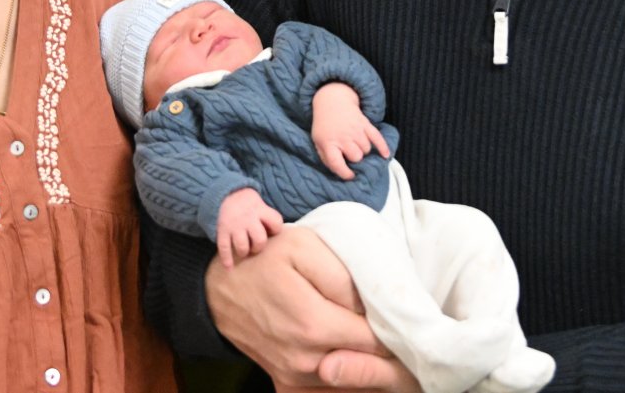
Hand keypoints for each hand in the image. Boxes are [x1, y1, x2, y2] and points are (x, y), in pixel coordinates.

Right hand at [206, 226, 417, 390]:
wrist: (218, 288)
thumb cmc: (264, 259)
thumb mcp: (304, 247)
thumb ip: (343, 276)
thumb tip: (370, 305)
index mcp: (313, 325)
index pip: (375, 340)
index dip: (394, 329)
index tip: (405, 318)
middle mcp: (305, 360)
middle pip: (367, 366)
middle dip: (387, 350)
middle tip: (400, 333)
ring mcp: (293, 377)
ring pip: (350, 381)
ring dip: (368, 365)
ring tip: (377, 342)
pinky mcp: (285, 384)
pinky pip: (327, 392)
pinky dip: (345, 378)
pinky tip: (351, 357)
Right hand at [216, 188, 283, 267]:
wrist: (226, 194)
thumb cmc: (249, 205)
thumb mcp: (261, 206)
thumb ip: (269, 219)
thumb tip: (278, 237)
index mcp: (261, 210)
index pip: (276, 223)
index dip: (275, 229)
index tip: (270, 230)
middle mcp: (248, 218)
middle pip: (260, 239)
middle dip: (259, 246)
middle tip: (255, 245)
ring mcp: (234, 226)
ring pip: (242, 246)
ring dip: (244, 252)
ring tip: (244, 250)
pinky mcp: (222, 231)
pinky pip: (224, 247)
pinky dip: (226, 259)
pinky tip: (229, 267)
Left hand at [312, 83, 390, 179]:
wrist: (332, 101)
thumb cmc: (325, 126)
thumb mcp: (318, 141)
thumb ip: (326, 157)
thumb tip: (339, 172)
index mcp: (328, 142)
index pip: (337, 163)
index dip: (345, 173)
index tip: (350, 176)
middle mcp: (343, 136)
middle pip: (356, 156)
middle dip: (355, 158)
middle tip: (350, 153)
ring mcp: (355, 129)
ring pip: (366, 149)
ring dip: (363, 150)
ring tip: (356, 145)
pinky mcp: (365, 123)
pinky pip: (377, 137)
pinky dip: (383, 147)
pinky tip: (386, 155)